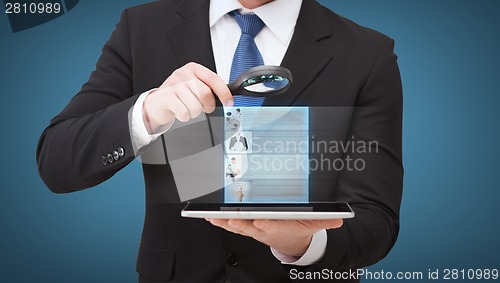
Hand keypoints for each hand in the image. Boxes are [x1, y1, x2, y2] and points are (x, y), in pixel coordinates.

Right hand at [143, 62, 233, 133]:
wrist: (158, 102)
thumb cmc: (179, 95)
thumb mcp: (194, 86)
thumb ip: (209, 88)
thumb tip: (227, 98)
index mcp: (193, 69)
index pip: (213, 79)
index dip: (224, 92)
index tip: (229, 103)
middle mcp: (183, 74)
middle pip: (205, 94)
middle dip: (208, 106)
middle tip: (204, 108)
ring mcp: (174, 84)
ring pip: (195, 105)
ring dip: (194, 112)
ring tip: (188, 108)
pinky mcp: (166, 96)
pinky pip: (184, 112)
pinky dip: (184, 117)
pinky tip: (179, 111)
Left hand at [207, 219, 342, 256]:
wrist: (289, 241)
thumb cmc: (297, 228)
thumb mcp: (314, 225)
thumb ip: (325, 220)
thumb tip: (340, 218)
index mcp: (280, 227)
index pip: (273, 226)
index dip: (266, 224)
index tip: (259, 220)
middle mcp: (264, 229)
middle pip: (251, 226)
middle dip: (240, 223)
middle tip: (230, 218)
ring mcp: (253, 229)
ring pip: (237, 226)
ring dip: (225, 222)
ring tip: (214, 216)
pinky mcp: (245, 227)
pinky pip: (231, 225)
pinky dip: (220, 222)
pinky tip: (210, 217)